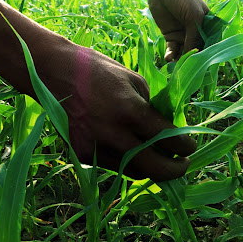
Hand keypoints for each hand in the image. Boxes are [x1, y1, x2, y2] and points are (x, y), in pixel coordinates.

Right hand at [60, 45, 196, 181]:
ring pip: (135, 172)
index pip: (169, 140)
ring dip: (151, 168)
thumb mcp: (133, 80)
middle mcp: (114, 135)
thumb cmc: (97, 69)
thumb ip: (153, 107)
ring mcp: (96, 148)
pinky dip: (128, 162)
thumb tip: (168, 127)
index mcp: (131, 111)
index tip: (190, 148)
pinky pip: (114, 166)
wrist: (52, 72)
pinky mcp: (82, 154)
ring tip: (159, 158)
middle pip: (155, 168)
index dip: (185, 147)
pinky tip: (132, 150)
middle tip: (183, 165)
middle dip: (175, 171)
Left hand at [147, 0, 208, 61]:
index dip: (209, 52)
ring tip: (177, 65)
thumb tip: (193, 55)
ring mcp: (184, 34)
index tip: (207, 63)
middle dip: (194, 57)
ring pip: (185, 51)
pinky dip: (171, 55)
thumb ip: (195, 36)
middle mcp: (197, 30)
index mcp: (207, 23)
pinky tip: (169, 58)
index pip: (211, 41)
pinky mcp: (171, 36)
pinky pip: (173, 49)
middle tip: (189, 67)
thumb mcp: (193, 16)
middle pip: (198, 48)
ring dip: (182, 59)